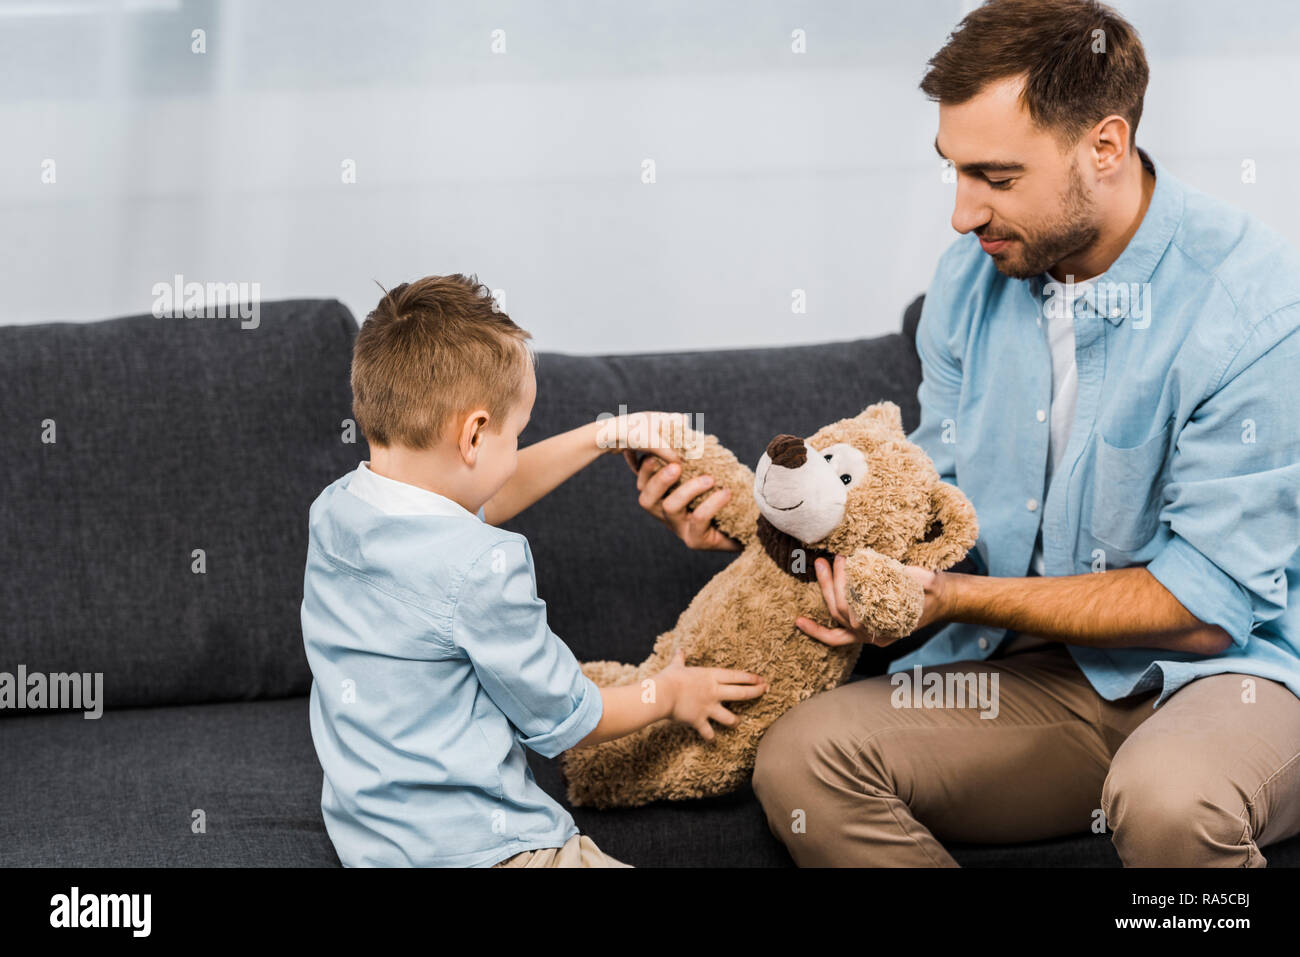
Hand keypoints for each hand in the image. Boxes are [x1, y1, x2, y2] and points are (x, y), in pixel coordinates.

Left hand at [597, 410, 684, 463]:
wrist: (604, 435)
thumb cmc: (633, 435)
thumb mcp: (656, 445)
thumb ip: (670, 454)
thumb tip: (681, 464)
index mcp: (659, 418)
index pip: (679, 421)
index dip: (686, 433)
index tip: (690, 447)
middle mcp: (648, 422)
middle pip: (664, 436)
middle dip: (669, 448)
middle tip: (676, 460)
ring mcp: (636, 431)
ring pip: (649, 445)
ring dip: (652, 457)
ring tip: (657, 466)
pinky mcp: (626, 440)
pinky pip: (634, 452)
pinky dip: (636, 462)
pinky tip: (637, 472)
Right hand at [625, 453, 743, 551]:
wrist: (744, 525)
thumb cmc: (721, 493)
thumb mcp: (704, 472)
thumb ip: (690, 456)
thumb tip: (681, 423)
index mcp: (662, 496)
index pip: (643, 482)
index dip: (643, 468)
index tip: (656, 451)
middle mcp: (664, 514)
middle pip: (647, 499)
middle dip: (659, 479)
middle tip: (677, 465)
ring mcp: (679, 528)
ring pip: (670, 507)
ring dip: (687, 489)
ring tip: (709, 479)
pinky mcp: (695, 540)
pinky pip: (697, 520)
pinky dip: (711, 504)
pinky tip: (726, 493)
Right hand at [659, 649, 767, 740]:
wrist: (663, 694)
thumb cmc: (669, 678)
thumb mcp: (676, 666)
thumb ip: (680, 659)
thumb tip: (679, 651)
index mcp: (710, 677)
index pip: (735, 676)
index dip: (750, 677)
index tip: (762, 679)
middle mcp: (713, 692)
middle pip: (740, 693)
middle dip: (755, 692)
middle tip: (766, 691)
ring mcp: (708, 707)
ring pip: (729, 717)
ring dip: (735, 721)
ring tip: (739, 723)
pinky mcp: (699, 720)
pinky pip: (708, 732)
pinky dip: (710, 736)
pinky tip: (712, 739)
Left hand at [795, 555, 947, 647]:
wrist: (942, 600)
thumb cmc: (934, 590)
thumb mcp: (930, 581)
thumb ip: (919, 578)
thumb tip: (902, 570)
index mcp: (889, 627)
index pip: (858, 612)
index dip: (847, 587)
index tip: (848, 562)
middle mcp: (874, 636)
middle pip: (842, 612)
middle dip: (832, 584)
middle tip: (831, 559)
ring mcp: (866, 635)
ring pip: (836, 618)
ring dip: (825, 591)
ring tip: (821, 564)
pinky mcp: (860, 629)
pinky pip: (835, 636)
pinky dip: (817, 631)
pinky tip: (799, 621)